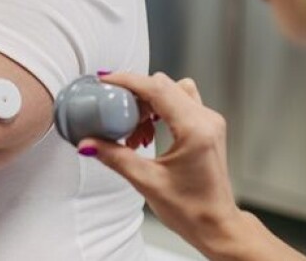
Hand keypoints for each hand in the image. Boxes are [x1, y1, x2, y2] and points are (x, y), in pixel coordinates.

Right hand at [78, 72, 244, 259]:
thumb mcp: (147, 182)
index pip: (157, 89)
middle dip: (136, 95)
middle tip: (115, 112)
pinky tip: (147, 133)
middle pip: (164, 86)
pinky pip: (181, 103)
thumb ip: (115, 158)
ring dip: (149, 103)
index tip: (106, 80)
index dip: (128, 80)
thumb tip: (89, 143)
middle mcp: (206, 120)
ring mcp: (210, 122)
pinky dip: (160, 110)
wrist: (216, 225)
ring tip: (134, 130)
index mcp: (195, 130)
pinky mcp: (208, 127)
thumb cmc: (192, 210)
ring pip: (173, 91)